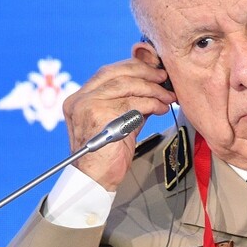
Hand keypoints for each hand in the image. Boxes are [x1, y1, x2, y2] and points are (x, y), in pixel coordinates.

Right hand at [62, 55, 175, 190]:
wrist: (97, 179)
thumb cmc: (108, 154)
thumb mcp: (119, 120)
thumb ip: (130, 101)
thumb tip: (154, 85)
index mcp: (80, 97)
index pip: (109, 71)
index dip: (134, 67)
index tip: (154, 70)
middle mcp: (80, 99)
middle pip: (117, 73)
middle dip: (146, 73)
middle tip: (164, 79)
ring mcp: (87, 106)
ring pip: (127, 85)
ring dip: (152, 90)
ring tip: (167, 97)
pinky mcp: (100, 116)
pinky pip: (133, 102)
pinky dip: (152, 103)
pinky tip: (161, 108)